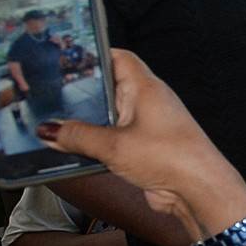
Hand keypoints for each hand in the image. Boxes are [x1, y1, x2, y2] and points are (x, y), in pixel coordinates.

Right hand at [37, 50, 245, 245]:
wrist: (199, 191)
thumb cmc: (169, 158)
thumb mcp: (113, 145)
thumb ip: (78, 136)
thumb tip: (48, 129)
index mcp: (145, 88)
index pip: (119, 57)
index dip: (94, 54)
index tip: (64, 58)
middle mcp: (147, 102)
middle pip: (108, 88)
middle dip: (80, 93)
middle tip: (46, 95)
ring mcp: (146, 125)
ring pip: (107, 117)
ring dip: (84, 123)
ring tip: (50, 125)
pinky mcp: (143, 148)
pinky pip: (112, 139)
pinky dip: (93, 143)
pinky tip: (70, 151)